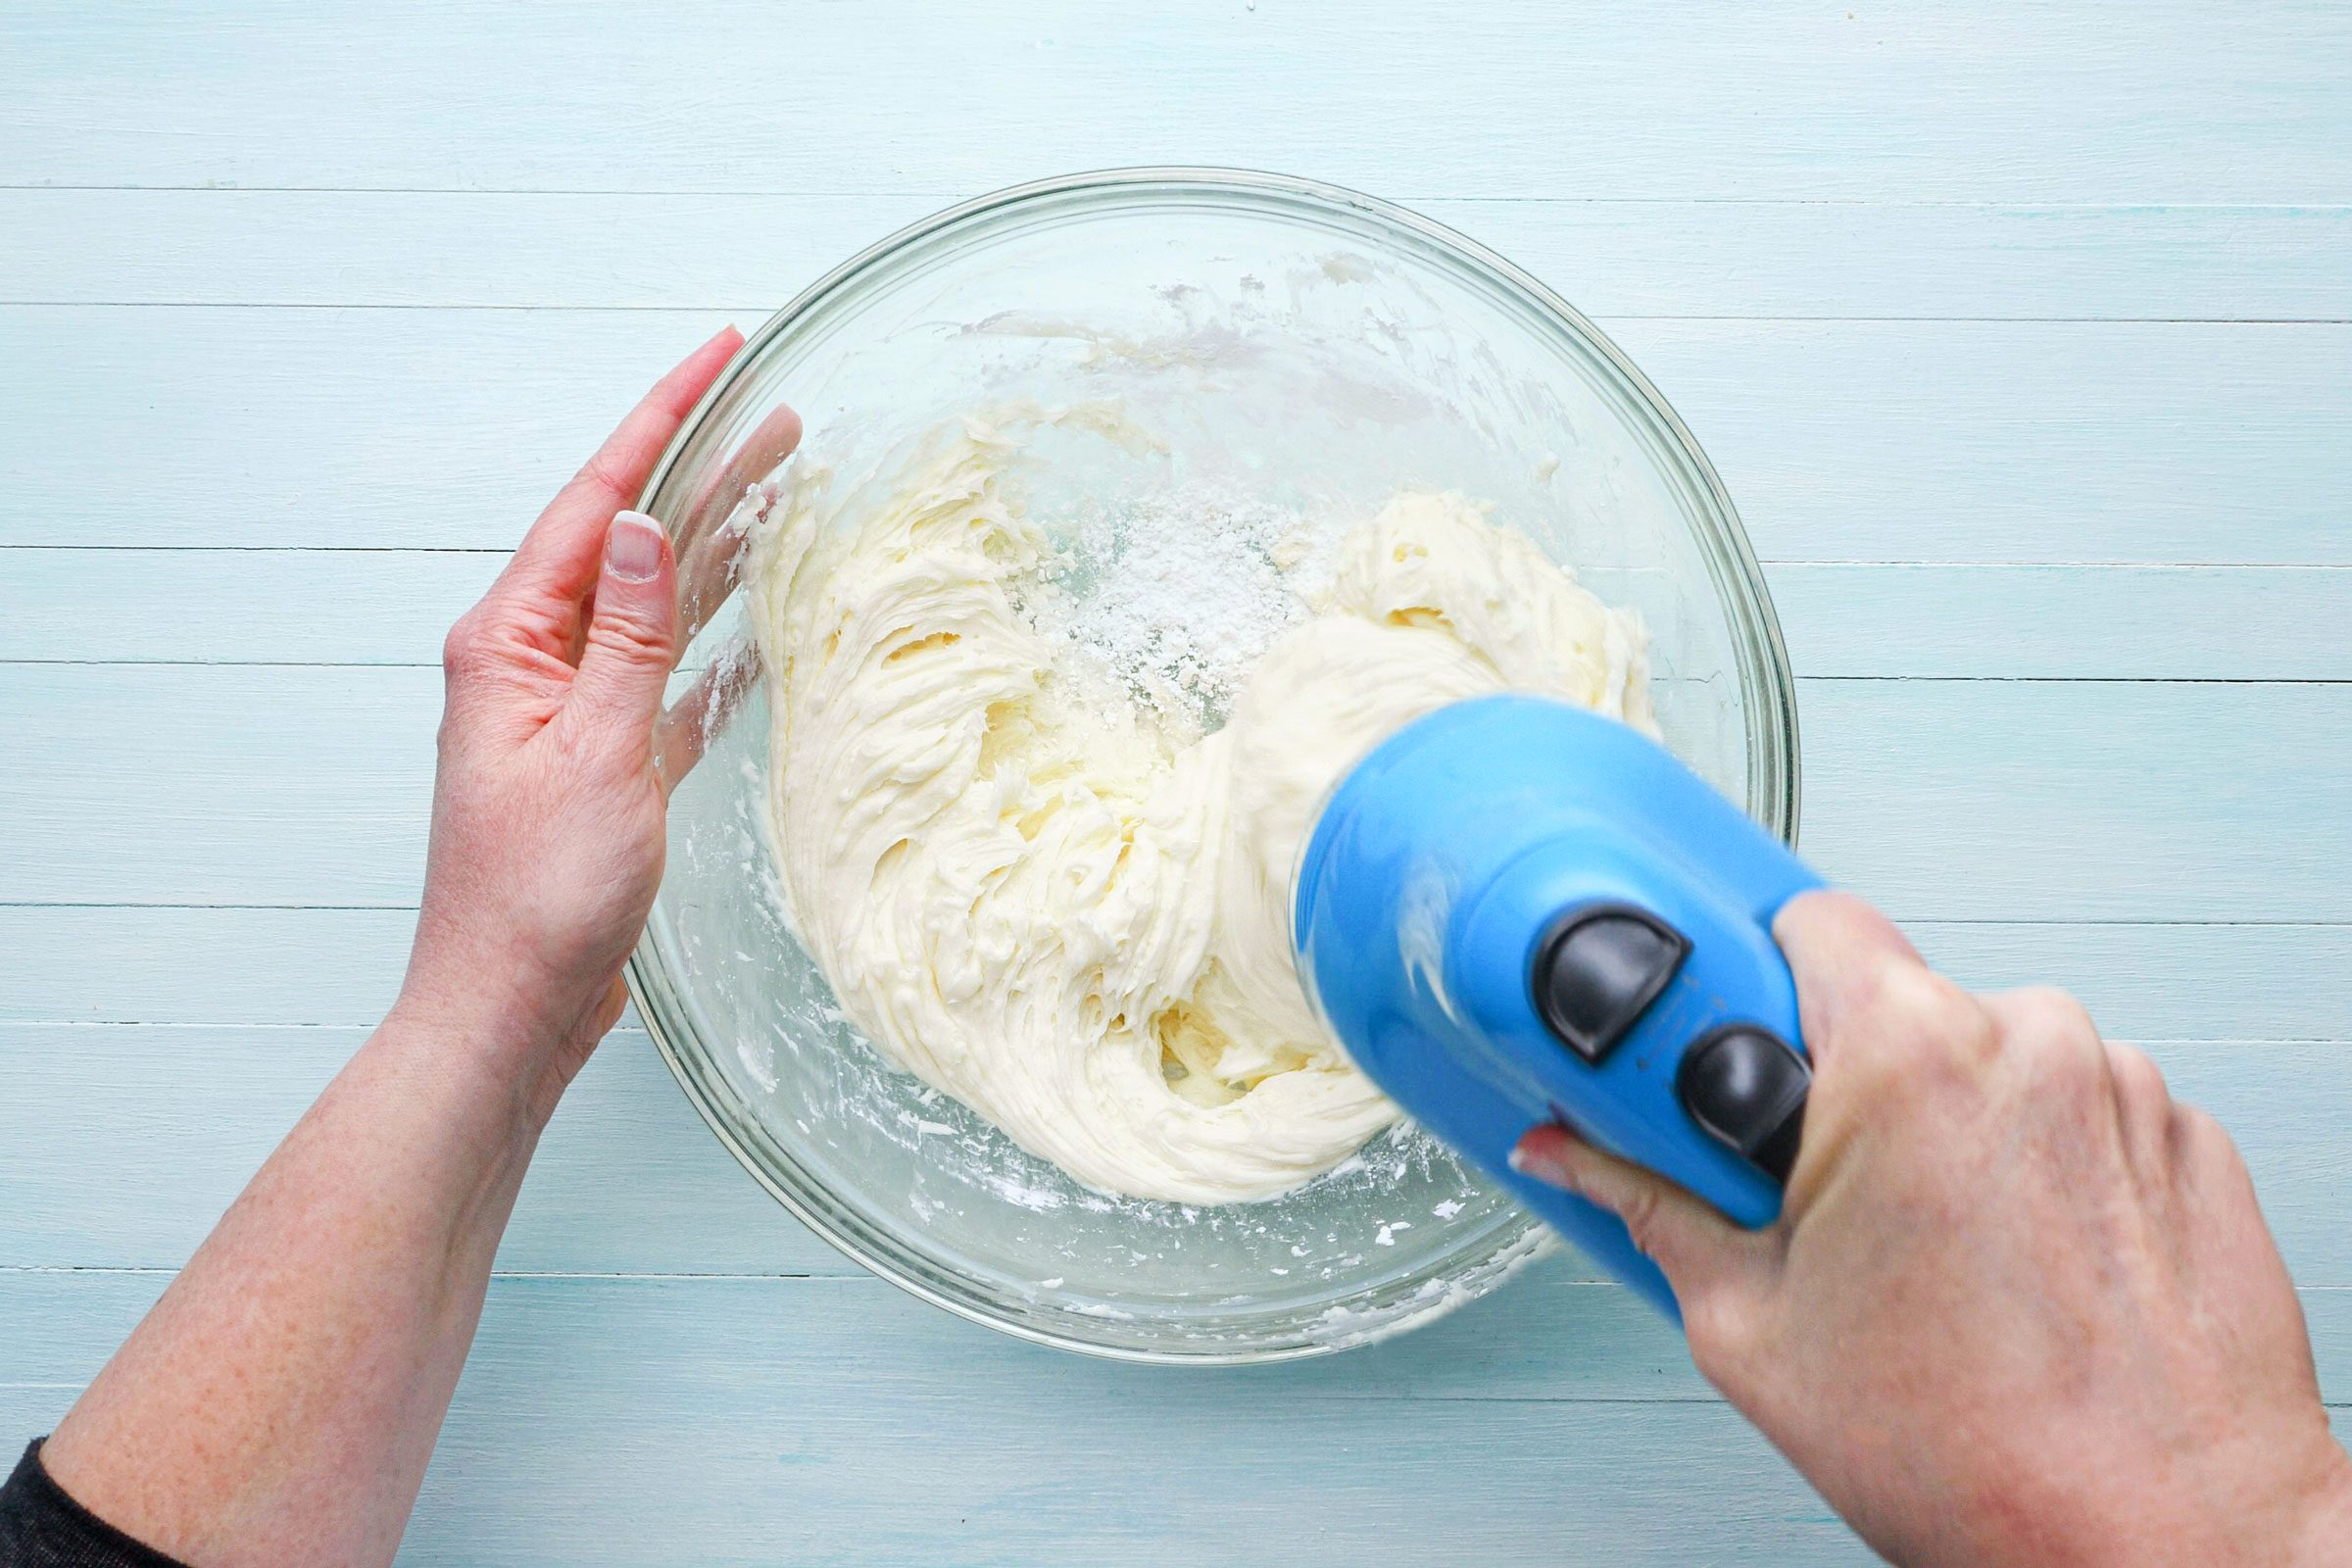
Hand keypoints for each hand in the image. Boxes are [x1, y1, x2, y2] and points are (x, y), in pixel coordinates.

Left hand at [397, 327, 800, 1115]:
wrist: (508, 1009)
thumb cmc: (537, 896)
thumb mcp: (597, 754)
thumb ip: (630, 637)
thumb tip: (648, 524)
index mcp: (510, 641)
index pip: (596, 500)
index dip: (662, 419)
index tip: (721, 354)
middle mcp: (533, 659)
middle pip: (632, 538)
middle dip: (704, 470)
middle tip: (782, 414)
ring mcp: (569, 709)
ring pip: (656, 602)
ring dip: (718, 548)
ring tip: (785, 490)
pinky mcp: (605, 760)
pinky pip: (668, 675)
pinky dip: (715, 643)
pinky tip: (760, 621)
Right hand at [1513, 892, 2351, 1566]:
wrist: (2165, 1542)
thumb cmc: (1985, 1456)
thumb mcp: (1751, 1327)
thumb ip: (1650, 1205)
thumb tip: (1569, 1152)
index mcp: (1906, 1055)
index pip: (1799, 920)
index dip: (1746, 982)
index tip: (1712, 1038)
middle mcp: (2026, 1041)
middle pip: (1892, 998)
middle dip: (1838, 1077)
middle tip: (1814, 1188)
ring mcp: (2121, 1085)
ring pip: (1986, 1056)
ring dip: (1944, 1123)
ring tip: (1927, 1251)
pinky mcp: (2187, 1138)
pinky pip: (2075, 1111)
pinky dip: (2035, 1165)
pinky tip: (2011, 1263)